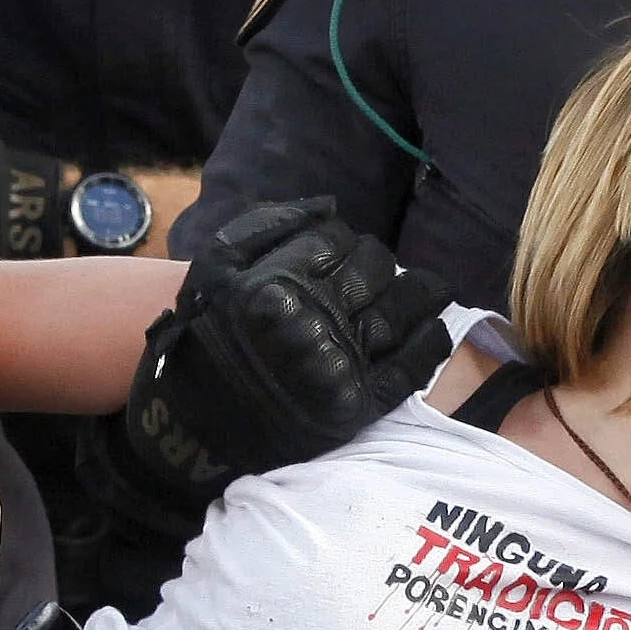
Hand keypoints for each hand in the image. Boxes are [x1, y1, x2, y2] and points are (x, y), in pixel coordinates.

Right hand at [98, 200, 450, 508]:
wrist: (197, 424)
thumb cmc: (206, 336)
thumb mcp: (214, 268)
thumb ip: (266, 224)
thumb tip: (329, 205)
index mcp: (273, 288)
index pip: (334, 239)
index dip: (341, 240)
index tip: (339, 251)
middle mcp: (309, 325)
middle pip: (374, 269)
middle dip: (376, 264)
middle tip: (371, 274)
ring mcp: (338, 367)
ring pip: (401, 310)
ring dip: (420, 293)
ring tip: (425, 290)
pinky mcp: (357, 406)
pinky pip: (411, 368)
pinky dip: (430, 343)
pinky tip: (433, 327)